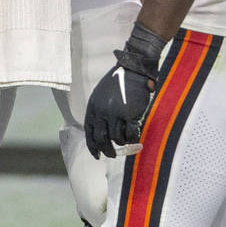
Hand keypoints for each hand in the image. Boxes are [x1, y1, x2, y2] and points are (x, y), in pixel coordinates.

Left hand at [84, 22, 164, 158]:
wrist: (133, 70)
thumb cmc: (118, 82)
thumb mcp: (101, 95)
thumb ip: (99, 112)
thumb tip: (101, 134)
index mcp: (93, 107)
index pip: (90, 132)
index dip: (93, 147)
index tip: (97, 156)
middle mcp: (101, 111)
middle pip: (102, 140)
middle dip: (107, 151)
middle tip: (113, 155)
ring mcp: (115, 113)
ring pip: (117, 139)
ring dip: (122, 142)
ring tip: (127, 139)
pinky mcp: (129, 114)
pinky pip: (130, 134)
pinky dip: (133, 138)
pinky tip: (135, 134)